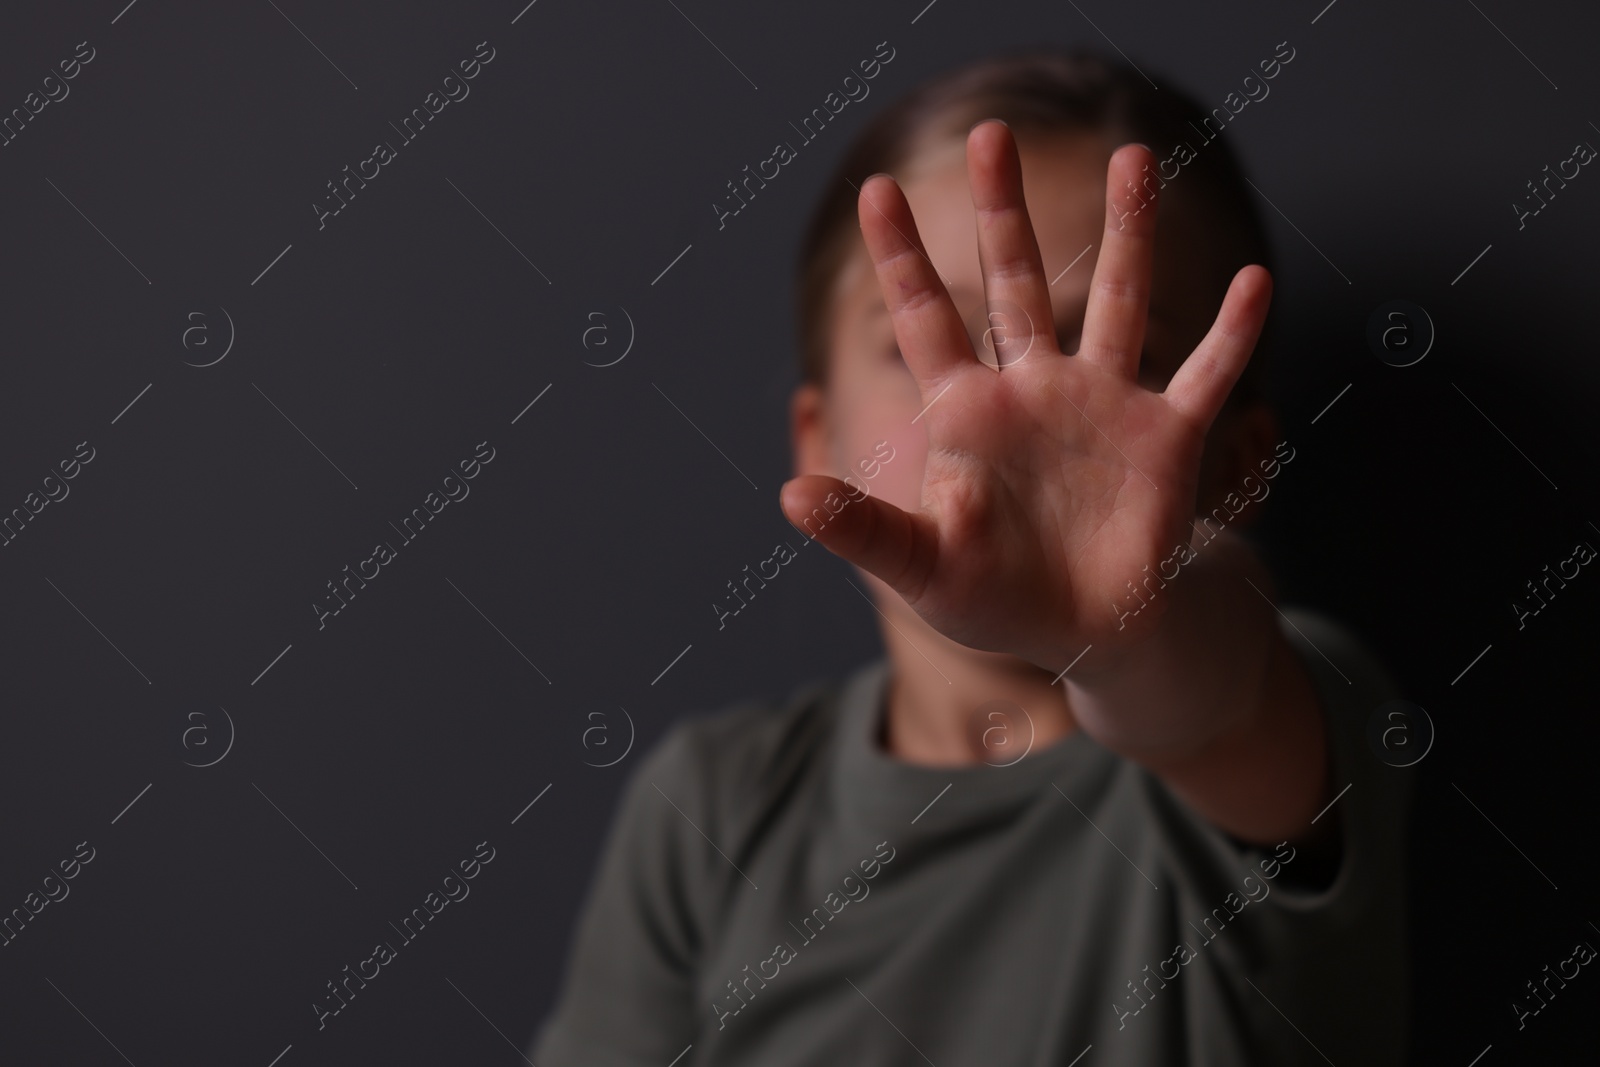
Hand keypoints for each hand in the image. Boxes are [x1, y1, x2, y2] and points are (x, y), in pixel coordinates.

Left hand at [778, 121, 1273, 677]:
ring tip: (1136, 157)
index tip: (877, 189)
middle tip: (990, 135)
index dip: (902, 257)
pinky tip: (1257, 279)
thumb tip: (789, 497)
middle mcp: (1035, 391)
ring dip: (1130, 234)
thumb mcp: (921, 567)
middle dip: (1004, 212)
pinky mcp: (1165, 439)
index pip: (927, 320)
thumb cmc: (994, 600)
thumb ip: (862, 530)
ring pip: (1120, 302)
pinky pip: (1208, 375)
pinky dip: (1234, 333)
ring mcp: (1104, 406)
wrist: (1085, 633)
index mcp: (971, 414)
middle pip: (1017, 282)